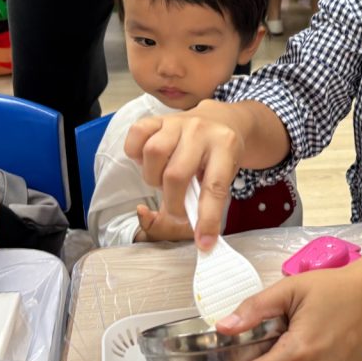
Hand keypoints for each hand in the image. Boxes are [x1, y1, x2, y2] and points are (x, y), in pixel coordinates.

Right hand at [124, 100, 248, 250]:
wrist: (223, 121)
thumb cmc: (222, 155)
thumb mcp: (225, 173)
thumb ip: (209, 198)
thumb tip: (198, 235)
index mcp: (226, 147)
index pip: (214, 188)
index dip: (207, 218)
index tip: (203, 242)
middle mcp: (201, 131)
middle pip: (175, 174)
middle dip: (173, 202)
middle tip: (177, 207)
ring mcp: (178, 122)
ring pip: (153, 153)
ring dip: (153, 177)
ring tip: (163, 180)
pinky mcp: (159, 118)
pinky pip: (137, 135)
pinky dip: (136, 153)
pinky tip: (148, 161)